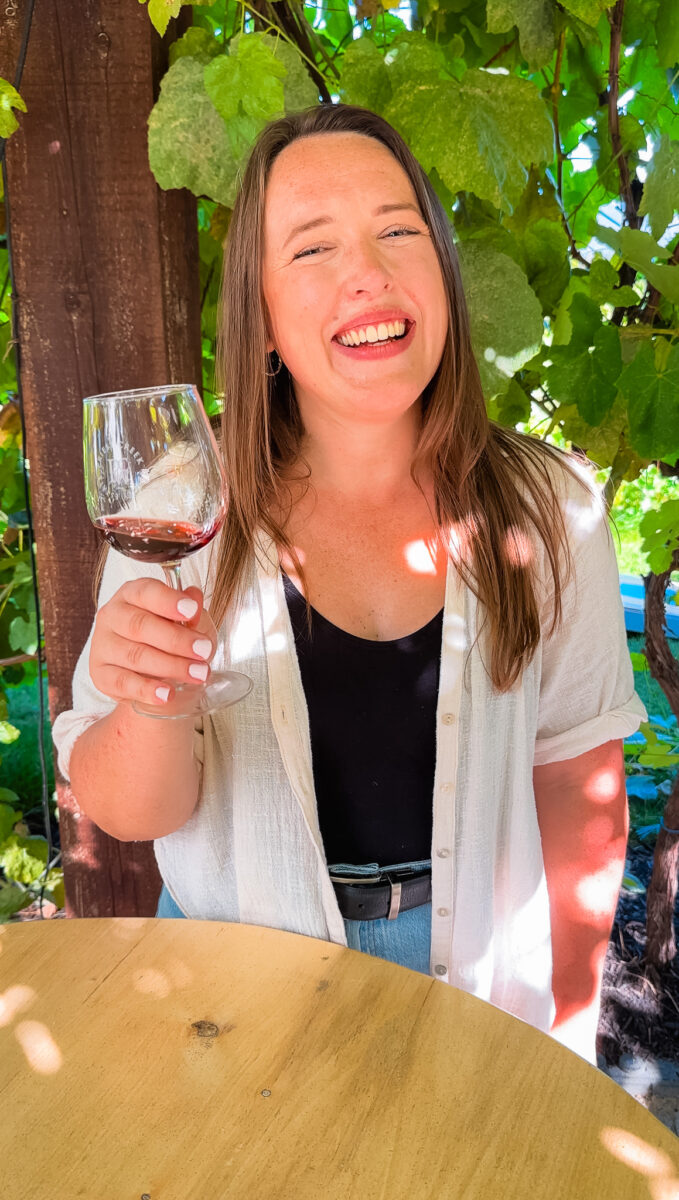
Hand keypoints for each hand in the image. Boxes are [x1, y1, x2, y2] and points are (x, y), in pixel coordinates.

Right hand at [89, 581, 216, 708]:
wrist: (152, 675)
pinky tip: (166, 694)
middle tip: (204, 650)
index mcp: (131, 594)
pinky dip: (146, 689)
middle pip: (140, 625)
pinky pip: (122, 682)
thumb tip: (194, 597)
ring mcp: (102, 645)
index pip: (146, 592)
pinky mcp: (100, 674)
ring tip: (197, 674)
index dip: (169, 600)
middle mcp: (111, 615)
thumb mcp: (186, 621)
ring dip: (170, 666)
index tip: (192, 611)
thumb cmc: (169, 640)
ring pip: (134, 655)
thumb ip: (191, 611)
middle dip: (176, 639)